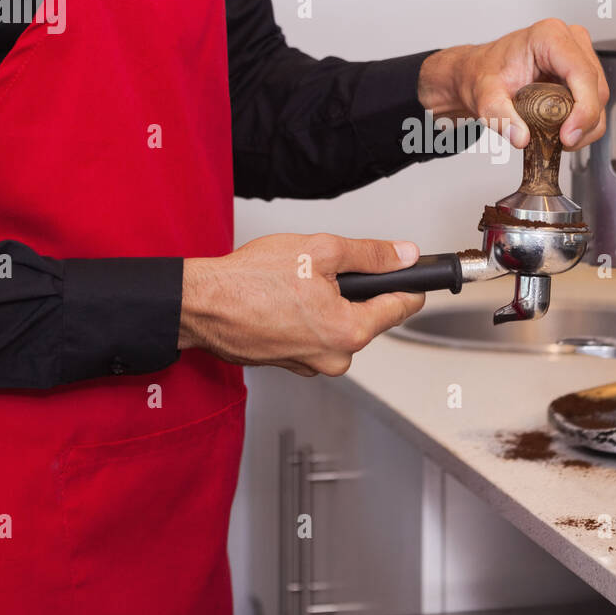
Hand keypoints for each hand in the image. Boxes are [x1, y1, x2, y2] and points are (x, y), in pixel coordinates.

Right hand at [177, 234, 424, 376]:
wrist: (201, 305)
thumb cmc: (250, 281)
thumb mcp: (320, 250)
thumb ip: (370, 254)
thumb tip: (403, 255)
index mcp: (350, 331)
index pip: (403, 306)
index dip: (409, 281)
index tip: (414, 270)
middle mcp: (335, 357)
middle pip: (370, 317)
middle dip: (356, 291)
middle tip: (326, 268)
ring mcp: (312, 364)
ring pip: (340, 325)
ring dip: (329, 303)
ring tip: (297, 284)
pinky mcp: (291, 364)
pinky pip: (314, 335)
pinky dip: (307, 317)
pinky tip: (284, 300)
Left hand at [416, 19, 607, 150]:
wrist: (479, 71)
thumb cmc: (484, 73)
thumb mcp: (484, 97)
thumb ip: (500, 117)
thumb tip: (521, 137)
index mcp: (548, 36)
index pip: (582, 74)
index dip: (583, 110)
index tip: (569, 136)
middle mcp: (570, 40)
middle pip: (596, 88)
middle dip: (584, 123)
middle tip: (562, 143)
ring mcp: (579, 53)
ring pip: (599, 97)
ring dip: (586, 125)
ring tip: (559, 138)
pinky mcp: (582, 70)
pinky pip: (594, 100)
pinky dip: (584, 121)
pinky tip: (564, 130)